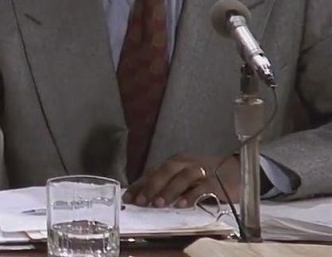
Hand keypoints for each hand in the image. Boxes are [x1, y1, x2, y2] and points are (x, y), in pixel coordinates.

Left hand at [125, 155, 240, 207]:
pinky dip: (192, 195)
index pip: (154, 171)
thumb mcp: (184, 178)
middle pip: (166, 170)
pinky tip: (182, 204)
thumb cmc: (207, 176)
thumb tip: (144, 198)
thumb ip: (168, 185)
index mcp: (175, 162)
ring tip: (158, 204)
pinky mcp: (217, 181)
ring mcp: (202, 170)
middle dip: (151, 186)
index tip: (128, 197)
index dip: (140, 184)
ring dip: (169, 190)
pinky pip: (203, 186)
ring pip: (183, 176)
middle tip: (141, 201)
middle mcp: (186, 163)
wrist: (239, 170)